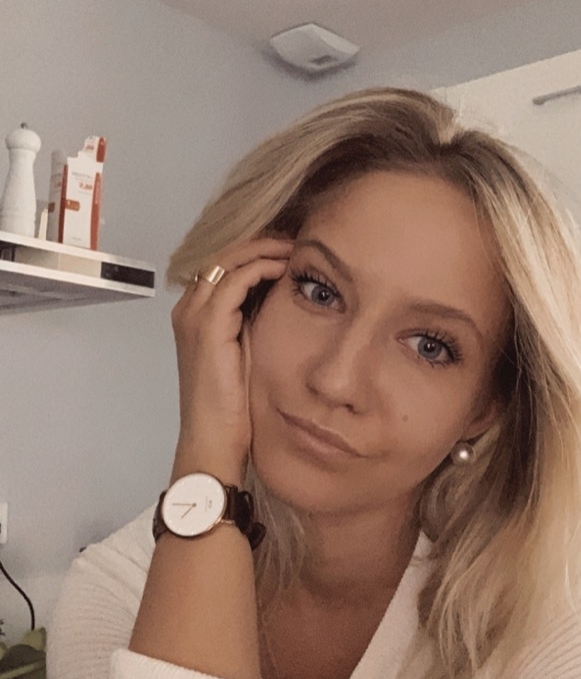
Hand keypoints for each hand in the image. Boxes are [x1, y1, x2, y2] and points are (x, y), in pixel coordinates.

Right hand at [169, 237, 293, 484]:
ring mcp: (194, 315)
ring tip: (294, 249)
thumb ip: (252, 321)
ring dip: (263, 249)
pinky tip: (285, 269)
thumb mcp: (244, 352)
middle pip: (222, 255)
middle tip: (295, 239)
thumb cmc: (231, 406)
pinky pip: (236, 280)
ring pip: (228, 260)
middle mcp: (187, 309)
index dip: (253, 252)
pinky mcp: (207, 326)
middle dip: (260, 243)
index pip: (221, 265)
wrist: (212, 439)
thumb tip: (282, 296)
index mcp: (193, 314)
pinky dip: (261, 267)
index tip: (288, 249)